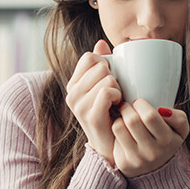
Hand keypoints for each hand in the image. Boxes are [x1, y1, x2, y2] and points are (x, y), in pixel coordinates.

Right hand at [66, 40, 121, 165]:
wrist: (111, 146)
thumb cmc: (111, 113)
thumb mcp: (104, 86)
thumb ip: (102, 64)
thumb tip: (101, 43)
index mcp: (74, 84)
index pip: (89, 57)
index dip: (105, 63)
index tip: (109, 78)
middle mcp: (71, 93)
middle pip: (100, 66)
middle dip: (113, 77)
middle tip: (114, 93)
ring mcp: (78, 105)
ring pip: (106, 78)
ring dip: (118, 88)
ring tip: (115, 101)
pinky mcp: (89, 116)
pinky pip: (107, 92)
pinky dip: (117, 96)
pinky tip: (117, 105)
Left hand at [112, 99, 188, 177]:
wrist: (156, 169)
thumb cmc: (166, 142)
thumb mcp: (180, 130)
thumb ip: (179, 118)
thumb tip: (162, 111)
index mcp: (167, 140)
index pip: (150, 116)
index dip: (141, 104)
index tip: (139, 103)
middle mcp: (152, 151)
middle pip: (132, 120)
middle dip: (127, 108)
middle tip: (129, 107)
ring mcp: (137, 158)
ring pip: (119, 127)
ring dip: (120, 117)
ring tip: (124, 116)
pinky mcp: (124, 162)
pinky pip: (114, 137)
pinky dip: (116, 127)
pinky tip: (121, 128)